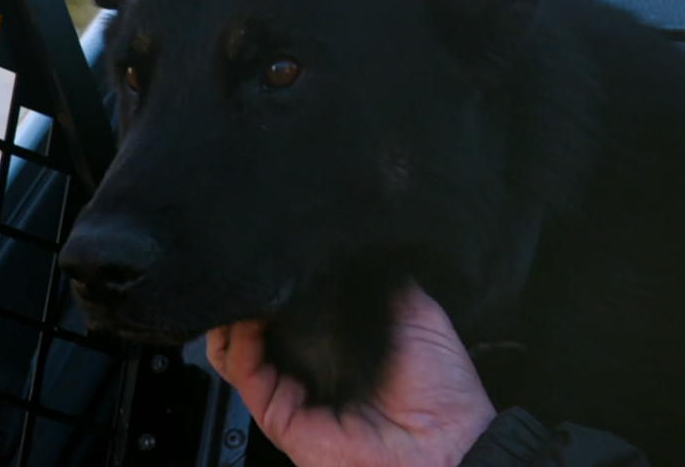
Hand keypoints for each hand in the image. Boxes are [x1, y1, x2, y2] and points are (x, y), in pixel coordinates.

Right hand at [206, 284, 495, 466]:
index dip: (273, 284)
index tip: (273, 256)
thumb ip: (377, 281)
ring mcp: (290, 395)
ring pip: (232, 353)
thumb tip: (348, 243)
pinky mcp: (280, 418)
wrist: (452, 441)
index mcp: (333, 347)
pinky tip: (253, 315)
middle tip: (253, 269)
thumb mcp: (413, 311)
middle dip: (244, 297)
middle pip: (248, 332)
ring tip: (249, 288)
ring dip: (232, 316)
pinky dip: (239, 341)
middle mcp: (306, 370)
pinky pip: (243, 375)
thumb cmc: (441, 388)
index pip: (283, 313)